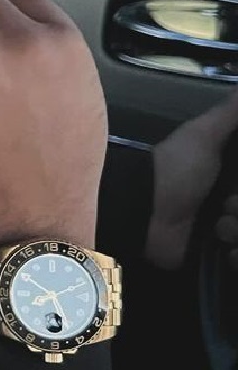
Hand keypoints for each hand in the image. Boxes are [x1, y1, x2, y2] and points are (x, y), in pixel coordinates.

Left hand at [145, 92, 237, 270]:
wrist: (142, 214)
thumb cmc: (174, 170)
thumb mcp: (203, 135)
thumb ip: (230, 112)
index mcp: (235, 173)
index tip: (234, 193)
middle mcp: (233, 200)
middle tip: (227, 205)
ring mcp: (227, 230)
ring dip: (237, 230)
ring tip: (216, 226)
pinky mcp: (217, 257)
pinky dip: (234, 257)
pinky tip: (219, 246)